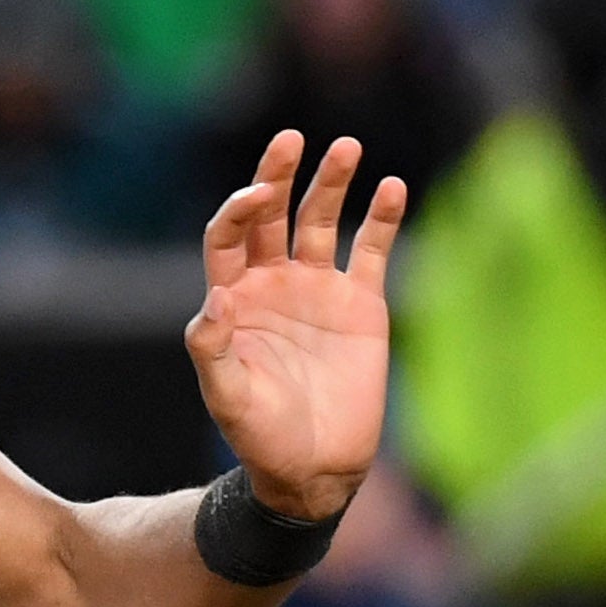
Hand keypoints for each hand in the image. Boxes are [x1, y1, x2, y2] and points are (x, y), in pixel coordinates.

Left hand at [187, 133, 403, 521]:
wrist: (314, 467)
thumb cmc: (260, 436)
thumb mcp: (228, 397)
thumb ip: (213, 350)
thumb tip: (214, 299)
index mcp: (235, 297)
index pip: (231, 234)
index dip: (240, 209)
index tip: (260, 196)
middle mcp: (274, 282)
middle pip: (274, 213)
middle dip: (279, 174)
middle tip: (292, 139)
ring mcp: (319, 289)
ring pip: (322, 221)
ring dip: (332, 183)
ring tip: (346, 148)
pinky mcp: (361, 304)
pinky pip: (371, 250)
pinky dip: (382, 218)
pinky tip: (392, 187)